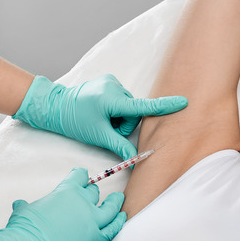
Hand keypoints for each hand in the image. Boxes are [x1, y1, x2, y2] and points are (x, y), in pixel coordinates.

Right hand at [0, 168, 125, 240]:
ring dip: (115, 203)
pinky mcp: (96, 240)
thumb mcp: (23, 212)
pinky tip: (121, 218)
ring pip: (111, 208)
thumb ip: (26, 207)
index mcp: (66, 192)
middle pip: (94, 192)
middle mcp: (82, 203)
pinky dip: (118, 222)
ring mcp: (92, 222)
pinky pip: (113, 229)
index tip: (82, 177)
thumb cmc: (25, 230)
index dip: (81, 176)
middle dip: (93, 192)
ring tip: (118, 200)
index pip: (80, 176)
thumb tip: (19, 204)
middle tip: (94, 194)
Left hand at [13, 75, 187, 158]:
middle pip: (134, 112)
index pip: (143, 107)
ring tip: (101, 119)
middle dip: (124, 124)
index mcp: (112, 100)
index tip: (183, 102)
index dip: (165, 106)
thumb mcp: (97, 136)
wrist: (56, 105)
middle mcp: (114, 87)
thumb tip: (133, 159)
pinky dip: (115, 109)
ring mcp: (111, 82)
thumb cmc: (75, 120)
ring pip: (128, 107)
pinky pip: (121, 99)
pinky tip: (101, 111)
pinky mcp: (108, 81)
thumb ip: (118, 146)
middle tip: (106, 129)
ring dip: (119, 117)